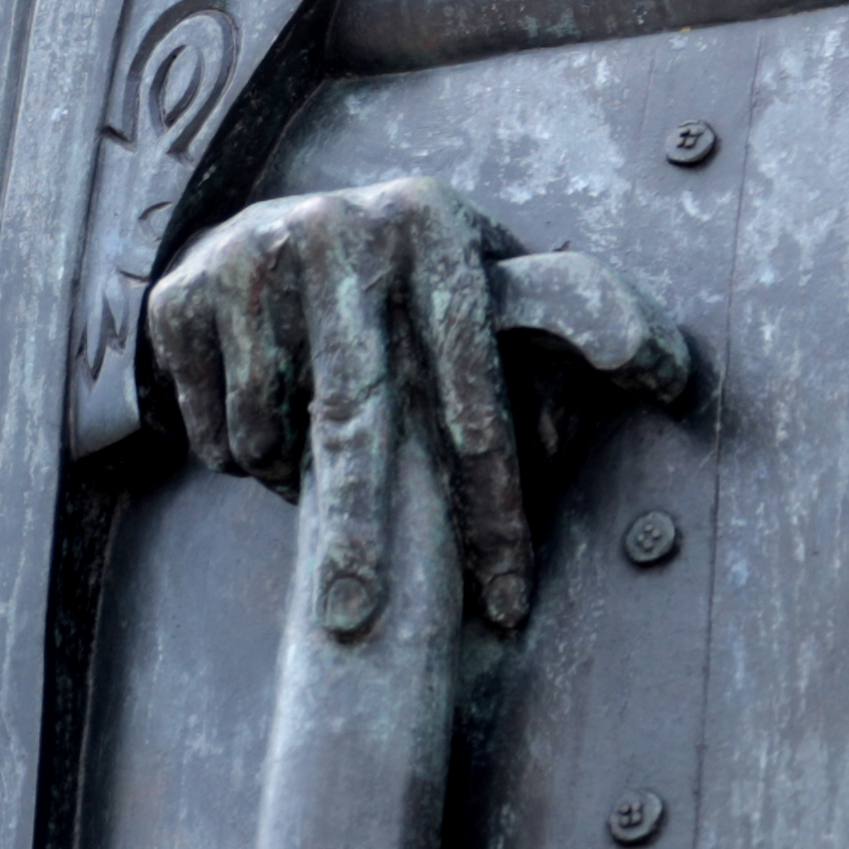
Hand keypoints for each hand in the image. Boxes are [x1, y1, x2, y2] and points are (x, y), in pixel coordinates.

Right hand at [145, 177, 696, 633]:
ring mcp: (250, 257)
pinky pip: (217, 427)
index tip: (503, 594)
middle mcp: (340, 230)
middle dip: (363, 532)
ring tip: (322, 455)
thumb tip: (669, 376)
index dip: (490, 501)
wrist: (271, 224)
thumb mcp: (487, 280)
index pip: (472, 385)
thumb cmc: (414, 282)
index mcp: (432, 223)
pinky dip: (244, 454)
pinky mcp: (179, 294)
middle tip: (362, 625)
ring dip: (300, 481)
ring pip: (278, 433)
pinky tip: (266, 414)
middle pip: (356, 420)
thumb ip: (579, 319)